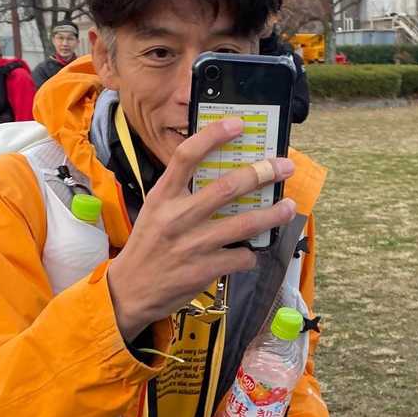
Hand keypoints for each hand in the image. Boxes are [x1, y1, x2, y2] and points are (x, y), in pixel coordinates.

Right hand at [106, 119, 296, 340]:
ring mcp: (192, 244)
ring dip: (272, 215)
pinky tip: (250, 253)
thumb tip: (223, 176)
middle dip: (262, 173)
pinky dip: (250, 255)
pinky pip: (241, 257)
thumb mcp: (155, 212)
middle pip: (227, 187)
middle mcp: (177, 217)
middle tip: (283, 167)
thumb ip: (181, 193)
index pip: (187, 156)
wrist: (129, 291)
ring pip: (243, 224)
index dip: (214, 137)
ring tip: (288, 206)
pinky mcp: (204, 270)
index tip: (238, 125)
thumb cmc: (147, 247)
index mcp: (163, 196)